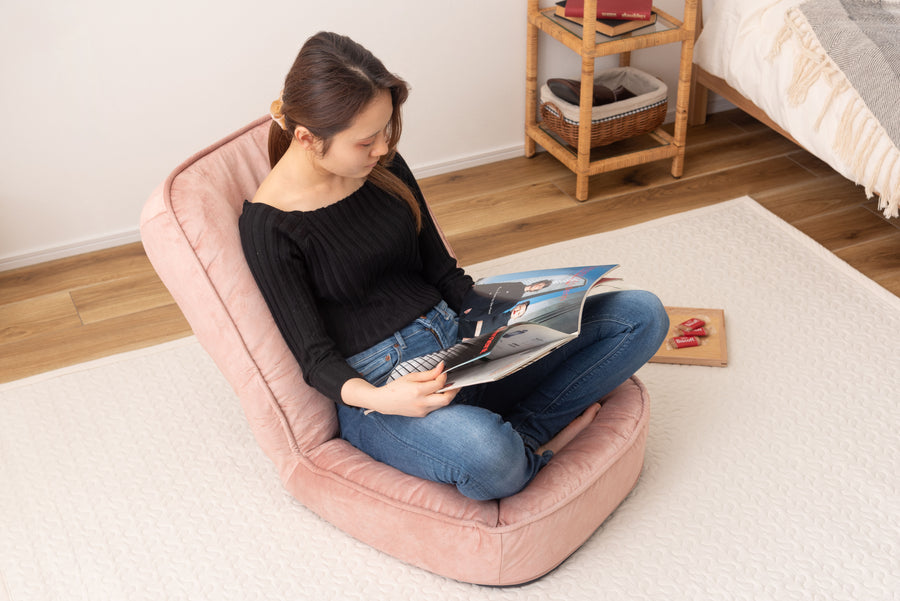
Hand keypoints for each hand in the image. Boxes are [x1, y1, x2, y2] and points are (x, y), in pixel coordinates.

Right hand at [342, 362, 458, 417]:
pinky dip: (438, 400)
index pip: (439, 384)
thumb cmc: (396, 387)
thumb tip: (442, 367)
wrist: (384, 402)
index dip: (444, 377)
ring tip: (447, 387)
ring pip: (442, 404)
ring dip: (447, 395)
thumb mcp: (411, 376)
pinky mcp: (422, 414)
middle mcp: (421, 403)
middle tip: (456, 383)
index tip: (445, 371)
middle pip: (446, 399)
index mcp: (418, 391)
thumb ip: (429, 374)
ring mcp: (422, 410)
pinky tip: (435, 394)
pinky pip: (435, 407)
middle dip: (454, 390)